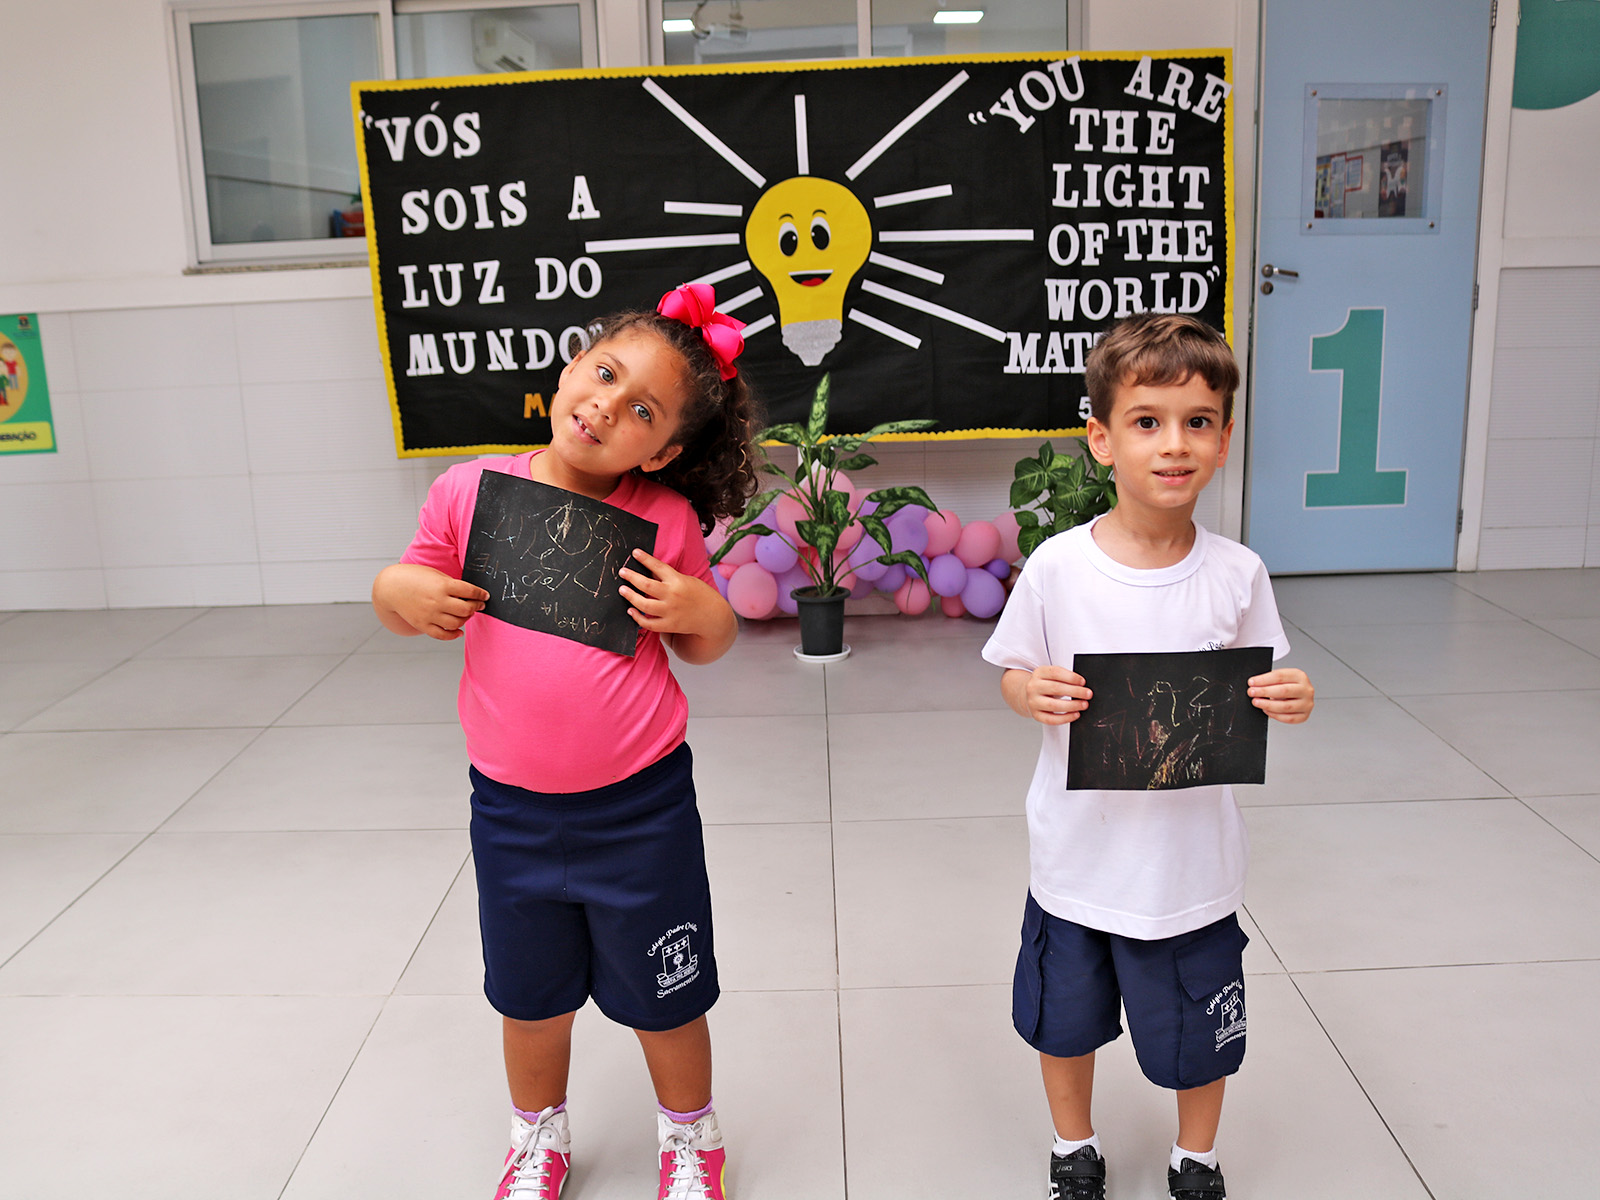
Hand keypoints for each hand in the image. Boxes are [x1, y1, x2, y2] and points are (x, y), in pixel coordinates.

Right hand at [372, 563, 487, 640]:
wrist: (391, 587)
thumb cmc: (414, 577)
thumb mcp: (435, 575)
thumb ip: (452, 584)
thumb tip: (470, 594)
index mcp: (442, 585)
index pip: (469, 591)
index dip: (480, 594)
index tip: (485, 596)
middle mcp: (437, 601)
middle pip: (466, 610)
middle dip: (476, 607)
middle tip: (478, 605)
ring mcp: (429, 615)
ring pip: (457, 623)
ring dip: (466, 619)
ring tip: (467, 614)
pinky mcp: (423, 625)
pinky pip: (442, 635)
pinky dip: (454, 634)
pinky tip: (459, 630)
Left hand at [619, 549, 734, 662]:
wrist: (713, 617)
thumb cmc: (700, 595)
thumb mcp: (687, 580)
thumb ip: (669, 578)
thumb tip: (649, 572)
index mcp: (678, 580)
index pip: (658, 566)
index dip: (645, 558)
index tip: (634, 552)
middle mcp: (673, 595)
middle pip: (646, 585)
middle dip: (632, 577)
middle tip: (622, 572)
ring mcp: (670, 611)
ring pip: (644, 604)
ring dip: (631, 596)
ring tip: (622, 590)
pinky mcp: (669, 625)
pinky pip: (648, 623)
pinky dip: (637, 617)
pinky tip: (631, 611)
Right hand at [1007, 665, 1091, 725]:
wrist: (1027, 694)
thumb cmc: (1045, 685)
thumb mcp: (1051, 675)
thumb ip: (1064, 678)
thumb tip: (1082, 686)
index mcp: (1039, 673)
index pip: (1055, 673)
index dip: (1071, 677)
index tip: (1082, 682)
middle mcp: (1033, 687)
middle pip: (1056, 688)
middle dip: (1075, 692)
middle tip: (1088, 694)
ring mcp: (1033, 702)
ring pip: (1054, 705)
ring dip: (1072, 705)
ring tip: (1084, 705)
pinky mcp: (1036, 715)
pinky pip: (1051, 719)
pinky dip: (1065, 718)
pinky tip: (1075, 714)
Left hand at [1248, 667, 1313, 723]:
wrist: (1300, 695)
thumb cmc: (1289, 686)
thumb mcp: (1281, 678)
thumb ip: (1269, 681)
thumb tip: (1254, 685)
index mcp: (1300, 676)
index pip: (1280, 676)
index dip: (1263, 680)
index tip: (1252, 682)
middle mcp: (1306, 689)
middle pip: (1284, 691)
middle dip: (1264, 692)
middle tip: (1252, 692)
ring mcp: (1307, 703)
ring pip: (1286, 706)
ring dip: (1268, 705)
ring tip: (1257, 702)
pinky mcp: (1304, 715)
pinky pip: (1288, 718)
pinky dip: (1275, 715)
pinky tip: (1266, 710)